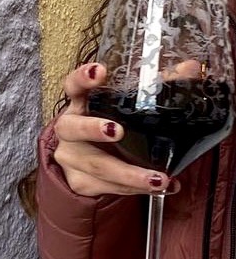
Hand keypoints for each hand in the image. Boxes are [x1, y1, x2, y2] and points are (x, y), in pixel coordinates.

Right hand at [53, 63, 179, 197]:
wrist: (83, 165)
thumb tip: (188, 69)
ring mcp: (72, 158)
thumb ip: (155, 88)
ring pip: (98, 166)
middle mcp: (70, 130)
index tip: (99, 71)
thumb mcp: (124, 109)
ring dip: (130, 174)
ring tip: (158, 179)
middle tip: (116, 131)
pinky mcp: (81, 182)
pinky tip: (161, 188)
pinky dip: (137, 189)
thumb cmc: (107, 128)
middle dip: (94, 129)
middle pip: (74, 128)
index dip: (82, 78)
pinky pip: (110, 187)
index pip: (73, 86)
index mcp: (80, 105)